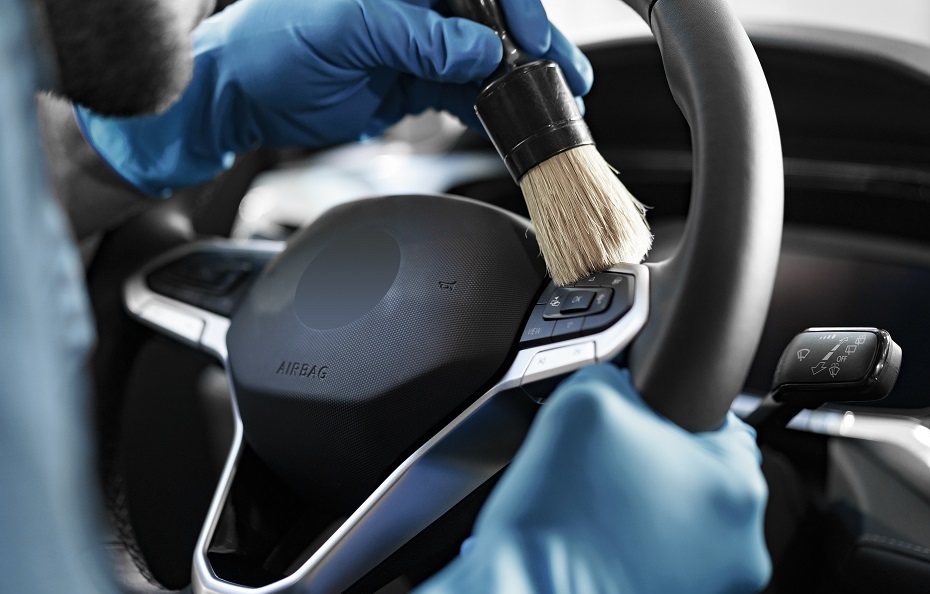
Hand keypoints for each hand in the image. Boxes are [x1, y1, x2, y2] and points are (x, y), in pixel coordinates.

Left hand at [75, 0, 592, 194]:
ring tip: (557, 104)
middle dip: (533, 46)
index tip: (535, 37)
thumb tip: (476, 50)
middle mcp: (417, 3)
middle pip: (491, 18)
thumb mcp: (343, 30)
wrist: (239, 95)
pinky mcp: (413, 79)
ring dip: (520, 82)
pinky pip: (462, 92)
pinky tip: (515, 121)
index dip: (514, 6)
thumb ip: (414, 36)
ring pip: (484, 58)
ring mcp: (418, 42)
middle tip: (567, 78)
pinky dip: (489, 109)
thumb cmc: (269, 44)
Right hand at [370, 364, 769, 593]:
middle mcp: (740, 550)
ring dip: (637, 519)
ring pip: (675, 533)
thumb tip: (619, 383)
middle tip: (595, 469)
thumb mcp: (585, 401)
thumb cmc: (557, 525)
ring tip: (584, 516)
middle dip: (648, 468)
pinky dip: (624, 565)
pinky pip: (654, 578)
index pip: (720, 422)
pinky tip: (584, 554)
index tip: (633, 422)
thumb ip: (619, 375)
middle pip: (695, 481)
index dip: (666, 411)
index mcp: (737, 488)